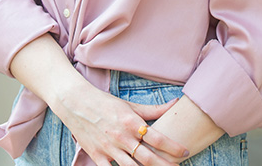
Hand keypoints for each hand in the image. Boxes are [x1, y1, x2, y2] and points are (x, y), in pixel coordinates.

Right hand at [51, 81, 188, 165]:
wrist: (75, 103)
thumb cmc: (105, 103)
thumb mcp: (130, 105)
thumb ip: (153, 109)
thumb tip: (175, 103)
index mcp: (131, 122)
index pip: (157, 138)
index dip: (173, 147)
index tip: (185, 152)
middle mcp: (122, 137)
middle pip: (148, 158)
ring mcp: (109, 149)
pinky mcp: (97, 157)